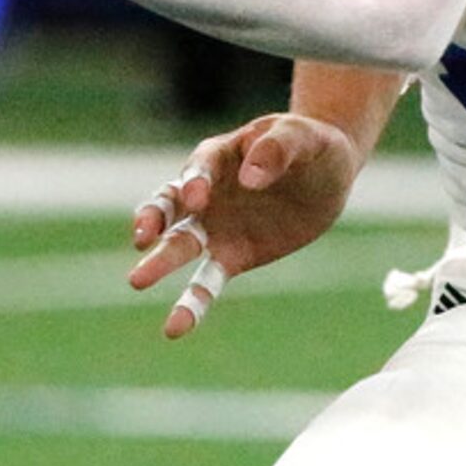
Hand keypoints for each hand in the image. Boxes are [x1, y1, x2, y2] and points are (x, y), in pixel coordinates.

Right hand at [128, 112, 365, 339]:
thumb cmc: (311, 145)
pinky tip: (174, 327)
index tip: (196, 198)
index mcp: (221, 154)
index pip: (200, 166)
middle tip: (140, 237)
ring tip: (137, 281)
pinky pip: (207, 282)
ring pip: (180, 245)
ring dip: (160, 262)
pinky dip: (192, 303)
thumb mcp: (303, 137)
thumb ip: (277, 150)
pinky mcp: (232, 257)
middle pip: (171, 204)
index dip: (196, 181)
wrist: (328, 176)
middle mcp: (207, 192)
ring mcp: (215, 227)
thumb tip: (249, 178)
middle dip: (154, 219)